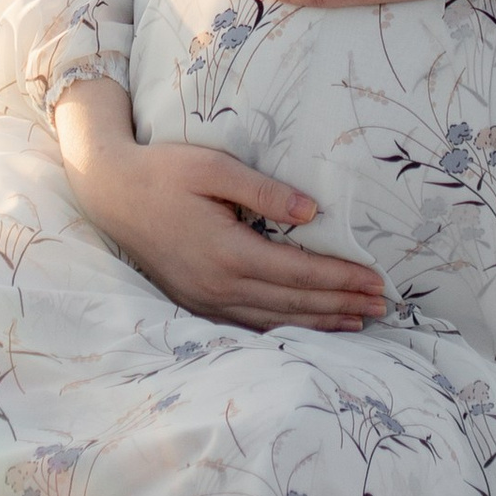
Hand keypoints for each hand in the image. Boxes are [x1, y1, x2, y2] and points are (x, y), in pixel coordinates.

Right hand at [52, 78, 386, 331]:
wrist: (111, 193)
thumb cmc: (164, 172)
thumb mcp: (214, 167)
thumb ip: (264, 191)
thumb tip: (313, 212)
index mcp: (228, 252)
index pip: (300, 272)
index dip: (342, 279)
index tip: (376, 282)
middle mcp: (219, 285)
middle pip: (294, 302)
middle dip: (342, 305)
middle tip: (384, 306)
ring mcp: (205, 300)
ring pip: (274, 320)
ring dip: (319, 323)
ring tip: (358, 323)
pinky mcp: (196, 302)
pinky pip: (250, 324)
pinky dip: (285, 328)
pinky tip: (307, 328)